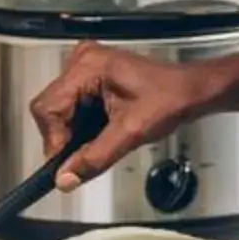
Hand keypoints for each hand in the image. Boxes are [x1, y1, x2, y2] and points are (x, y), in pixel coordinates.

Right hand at [29, 43, 222, 188]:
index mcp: (88, 66)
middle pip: (50, 109)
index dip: (54, 140)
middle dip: (64, 137)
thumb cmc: (170, 99)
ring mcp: (85, 67)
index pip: (48, 108)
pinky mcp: (91, 76)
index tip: (65, 166)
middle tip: (82, 158)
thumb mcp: (131, 133)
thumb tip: (65, 178)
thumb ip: (95, 157)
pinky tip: (100, 131)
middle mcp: (82, 61)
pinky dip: (81, 125)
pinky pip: (72, 106)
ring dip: (74, 132)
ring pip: (59, 110)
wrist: (190, 91)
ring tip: (99, 141)